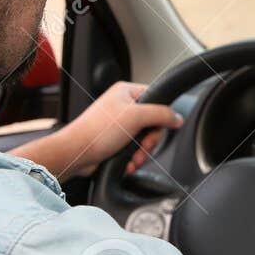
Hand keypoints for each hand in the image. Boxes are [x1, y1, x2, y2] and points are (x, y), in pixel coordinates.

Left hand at [34, 81, 182, 181]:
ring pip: (146, 139)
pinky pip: (136, 150)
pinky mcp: (117, 142)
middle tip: (142, 146)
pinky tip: (127, 163)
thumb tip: (177, 117)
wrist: (77, 154)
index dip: (161, 115)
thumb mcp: (135, 117)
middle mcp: (123, 106)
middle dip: (149, 141)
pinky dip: (134, 159)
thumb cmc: (96, 131)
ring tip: (133, 158)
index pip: (157, 98)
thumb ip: (161, 114)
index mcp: (126, 92)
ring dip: (142, 153)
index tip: (159, 127)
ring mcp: (120, 125)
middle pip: (154, 123)